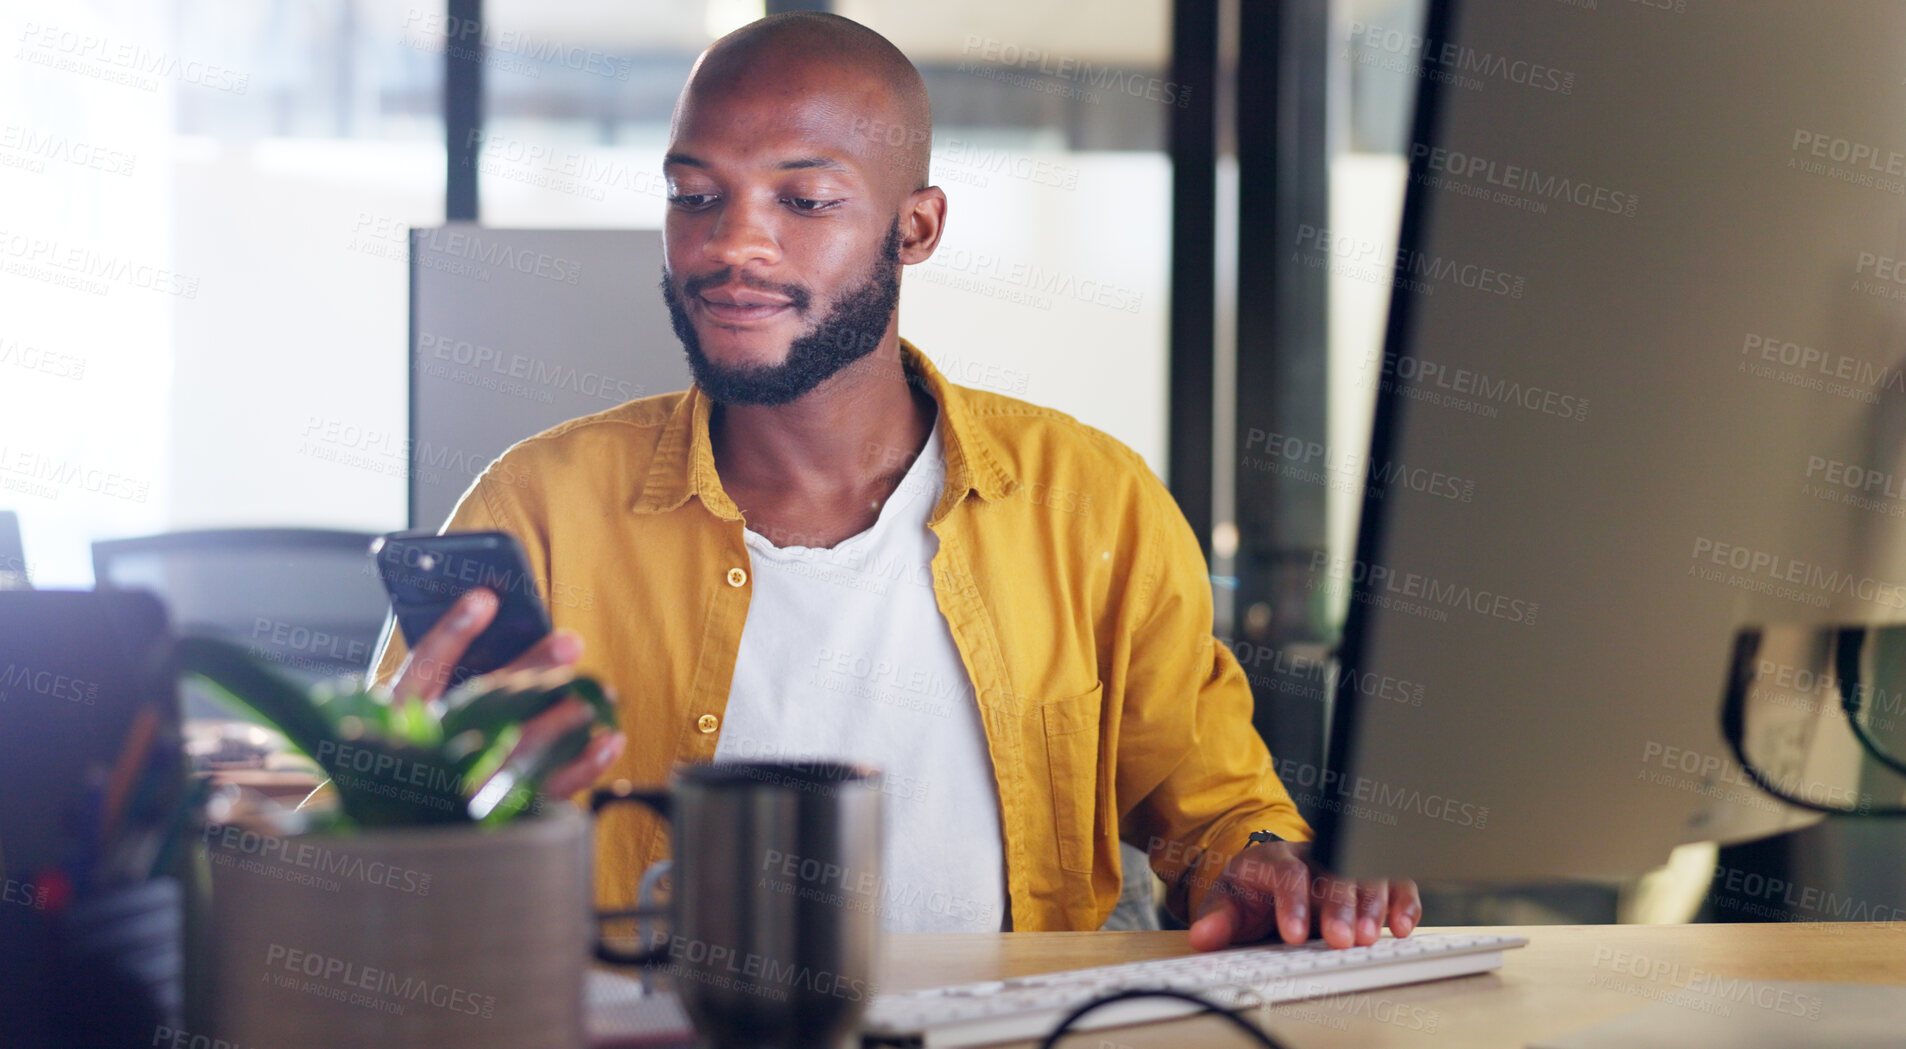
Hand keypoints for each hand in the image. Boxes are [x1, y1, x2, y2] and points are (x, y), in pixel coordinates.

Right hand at [390, 588, 624, 796]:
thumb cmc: (419, 743)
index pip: (424, 669)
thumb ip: (443, 662)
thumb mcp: (413, 702)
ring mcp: (465, 788)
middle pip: (484, 707)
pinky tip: (609, 740)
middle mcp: (429, 755)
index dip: (452, 632)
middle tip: (569, 644)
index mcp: (401, 720)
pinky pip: (549, 790)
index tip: (484, 599)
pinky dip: (584, 765)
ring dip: (565, 714)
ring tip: (598, 691)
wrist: (412, 818)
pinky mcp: (503, 813)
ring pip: (522, 748)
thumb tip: (489, 609)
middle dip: (531, 672)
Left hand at [1187, 840, 1419, 950]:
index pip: (1286, 873)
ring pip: (1366, 876)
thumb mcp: (1227, 902)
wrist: (1268, 876)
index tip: (1293, 936)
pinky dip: (1402, 903)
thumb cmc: (1251, 891)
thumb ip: (1217, 919)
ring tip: (1369, 937)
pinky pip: (1393, 883)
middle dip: (1338, 906)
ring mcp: (1344, 865)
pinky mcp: (1369, 879)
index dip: (1292, 904)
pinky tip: (1401, 927)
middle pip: (1332, 873)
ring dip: (1372, 906)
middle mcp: (1313, 857)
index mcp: (1274, 858)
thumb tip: (1204, 937)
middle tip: (1340, 939)